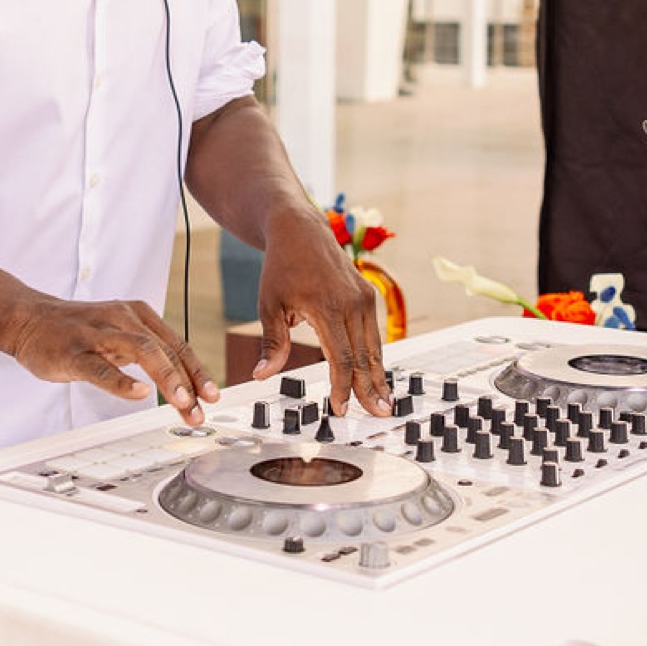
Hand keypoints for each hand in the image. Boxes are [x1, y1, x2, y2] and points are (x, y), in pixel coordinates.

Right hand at [4, 295, 216, 416]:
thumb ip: (147, 352)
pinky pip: (101, 368)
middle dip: (187, 382)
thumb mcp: (119, 334)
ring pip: (141, 352)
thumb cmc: (78, 330)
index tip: (212, 397)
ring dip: (166, 378)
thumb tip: (182, 381)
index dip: (197, 372)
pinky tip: (139, 394)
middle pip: (165, 350)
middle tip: (200, 410)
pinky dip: (122, 381)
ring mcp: (97, 334)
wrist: (28, 318)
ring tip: (181, 402)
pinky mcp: (74, 352)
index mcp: (137, 315)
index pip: (176, 345)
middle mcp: (122, 319)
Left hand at [253, 205, 391, 417]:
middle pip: (364, 356)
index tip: (342, 408)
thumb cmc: (281, 268)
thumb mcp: (269, 305)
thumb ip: (271, 343)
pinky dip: (376, 356)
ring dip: (378, 375)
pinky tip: (377, 375)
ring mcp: (364, 297)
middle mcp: (352, 302)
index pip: (341, 357)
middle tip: (380, 415)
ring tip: (384, 402)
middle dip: (371, 388)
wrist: (300, 230)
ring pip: (374, 346)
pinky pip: (373, 332)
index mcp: (327, 307)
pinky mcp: (368, 295)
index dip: (343, 386)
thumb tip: (261, 376)